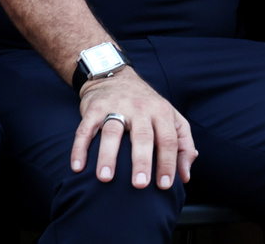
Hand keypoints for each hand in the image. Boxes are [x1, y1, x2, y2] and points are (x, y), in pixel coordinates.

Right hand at [72, 68, 195, 189]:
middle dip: (141, 161)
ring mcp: (116, 107)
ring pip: (112, 132)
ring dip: (108, 156)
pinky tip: (78, 167)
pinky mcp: (93, 109)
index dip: (168, 163)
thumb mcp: (172, 119)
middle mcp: (141, 109)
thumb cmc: (148, 106)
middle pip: (142, 136)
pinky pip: (85, 130)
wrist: (116, 78)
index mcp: (162, 112)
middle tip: (140, 185)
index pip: (169, 139)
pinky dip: (80, 148)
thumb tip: (185, 176)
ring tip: (106, 178)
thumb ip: (183, 145)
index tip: (165, 185)